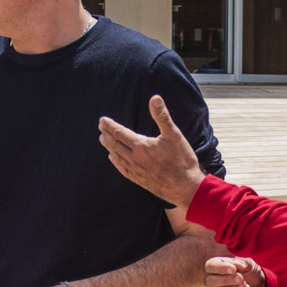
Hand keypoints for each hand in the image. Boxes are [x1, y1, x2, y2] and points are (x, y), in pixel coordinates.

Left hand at [95, 94, 206, 208]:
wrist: (185, 187)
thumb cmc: (182, 160)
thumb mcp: (174, 135)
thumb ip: (162, 116)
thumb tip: (154, 98)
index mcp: (141, 146)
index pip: (120, 133)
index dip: (110, 125)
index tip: (102, 120)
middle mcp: (135, 159)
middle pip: (115, 144)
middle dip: (106, 134)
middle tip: (100, 127)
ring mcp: (135, 170)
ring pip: (116, 156)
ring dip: (108, 146)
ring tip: (102, 139)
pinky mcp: (138, 179)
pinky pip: (122, 168)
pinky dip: (115, 161)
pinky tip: (112, 158)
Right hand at [204, 255, 267, 286]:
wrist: (259, 285)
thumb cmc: (250, 272)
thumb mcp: (249, 264)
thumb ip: (243, 263)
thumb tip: (236, 265)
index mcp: (216, 266)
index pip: (210, 266)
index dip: (220, 268)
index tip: (234, 269)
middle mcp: (213, 280)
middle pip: (208, 281)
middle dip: (225, 280)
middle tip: (240, 278)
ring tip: (244, 284)